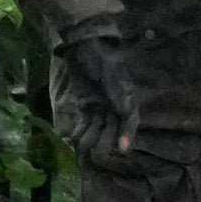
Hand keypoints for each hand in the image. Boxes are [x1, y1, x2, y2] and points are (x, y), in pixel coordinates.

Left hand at [66, 34, 141, 155]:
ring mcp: (99, 108)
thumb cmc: (100, 59)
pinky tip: (70, 138)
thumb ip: (119, 96)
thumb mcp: (111, 77)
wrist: (82, 47)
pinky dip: (78, 132)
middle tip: (95, 154)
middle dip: (104, 143)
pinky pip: (84, 124)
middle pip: (112, 131)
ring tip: (79, 146)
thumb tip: (127, 113)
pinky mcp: (86, 107)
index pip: (130, 122)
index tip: (122, 150)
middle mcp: (114, 107)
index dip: (127, 136)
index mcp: (126, 99)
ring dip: (89, 139)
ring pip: (96, 131)